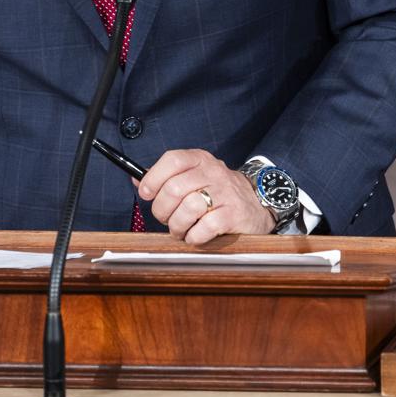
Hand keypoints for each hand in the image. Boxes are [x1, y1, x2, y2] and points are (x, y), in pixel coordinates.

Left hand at [136, 148, 275, 243]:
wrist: (258, 203)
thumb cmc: (218, 192)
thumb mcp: (195, 176)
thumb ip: (167, 177)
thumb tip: (137, 180)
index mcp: (200, 160)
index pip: (172, 160)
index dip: (153, 178)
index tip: (146, 194)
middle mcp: (213, 172)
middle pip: (174, 188)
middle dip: (162, 210)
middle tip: (165, 219)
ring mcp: (225, 193)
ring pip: (188, 208)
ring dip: (177, 226)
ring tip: (180, 230)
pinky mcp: (234, 214)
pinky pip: (205, 227)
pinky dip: (194, 236)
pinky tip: (195, 236)